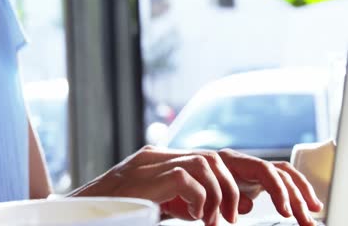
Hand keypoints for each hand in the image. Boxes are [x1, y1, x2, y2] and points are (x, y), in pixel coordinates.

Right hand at [69, 146, 322, 225]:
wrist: (91, 207)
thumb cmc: (130, 206)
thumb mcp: (177, 202)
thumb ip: (204, 196)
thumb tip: (242, 199)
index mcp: (181, 162)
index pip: (227, 161)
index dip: (258, 176)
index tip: (285, 200)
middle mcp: (173, 156)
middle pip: (225, 157)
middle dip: (260, 178)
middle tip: (278, 206)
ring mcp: (161, 161)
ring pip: (209, 163)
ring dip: (222, 194)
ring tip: (217, 220)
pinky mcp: (151, 173)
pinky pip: (186, 177)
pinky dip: (199, 198)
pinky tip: (196, 216)